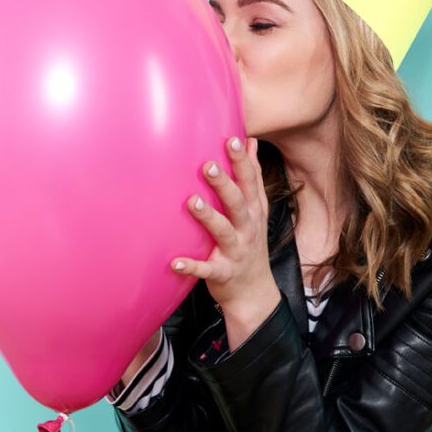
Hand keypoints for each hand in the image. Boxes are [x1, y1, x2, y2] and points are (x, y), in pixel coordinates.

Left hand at [172, 136, 281, 339]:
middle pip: (237, 203)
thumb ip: (254, 176)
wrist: (254, 292)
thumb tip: (251, 141)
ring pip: (223, 232)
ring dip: (208, 217)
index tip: (233, 140)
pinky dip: (191, 267)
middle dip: (224, 184)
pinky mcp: (222, 273)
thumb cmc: (251, 243)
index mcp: (253, 211)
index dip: (242, 161)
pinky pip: (206, 270)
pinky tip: (174, 262)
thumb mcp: (258, 210)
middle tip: (207, 166)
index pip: (250, 182)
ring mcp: (235, 251)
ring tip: (191, 202)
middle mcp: (247, 229)